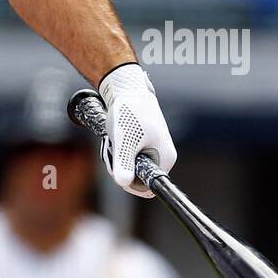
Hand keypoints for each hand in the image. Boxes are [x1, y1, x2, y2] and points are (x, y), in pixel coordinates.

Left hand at [98, 63, 176, 198]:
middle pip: (136, 178)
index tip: (117, 165)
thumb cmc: (129, 111)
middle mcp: (162, 157)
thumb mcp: (123, 139)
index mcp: (164, 159)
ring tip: (114, 138)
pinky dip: (118, 148)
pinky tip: (115, 135)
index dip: (129, 183)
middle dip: (120, 166)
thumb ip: (123, 162)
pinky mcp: (143, 144)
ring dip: (117, 156)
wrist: (127, 88)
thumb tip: (122, 182)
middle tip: (113, 146)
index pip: (148, 188)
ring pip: (130, 166)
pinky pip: (128, 156)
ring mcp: (153, 150)